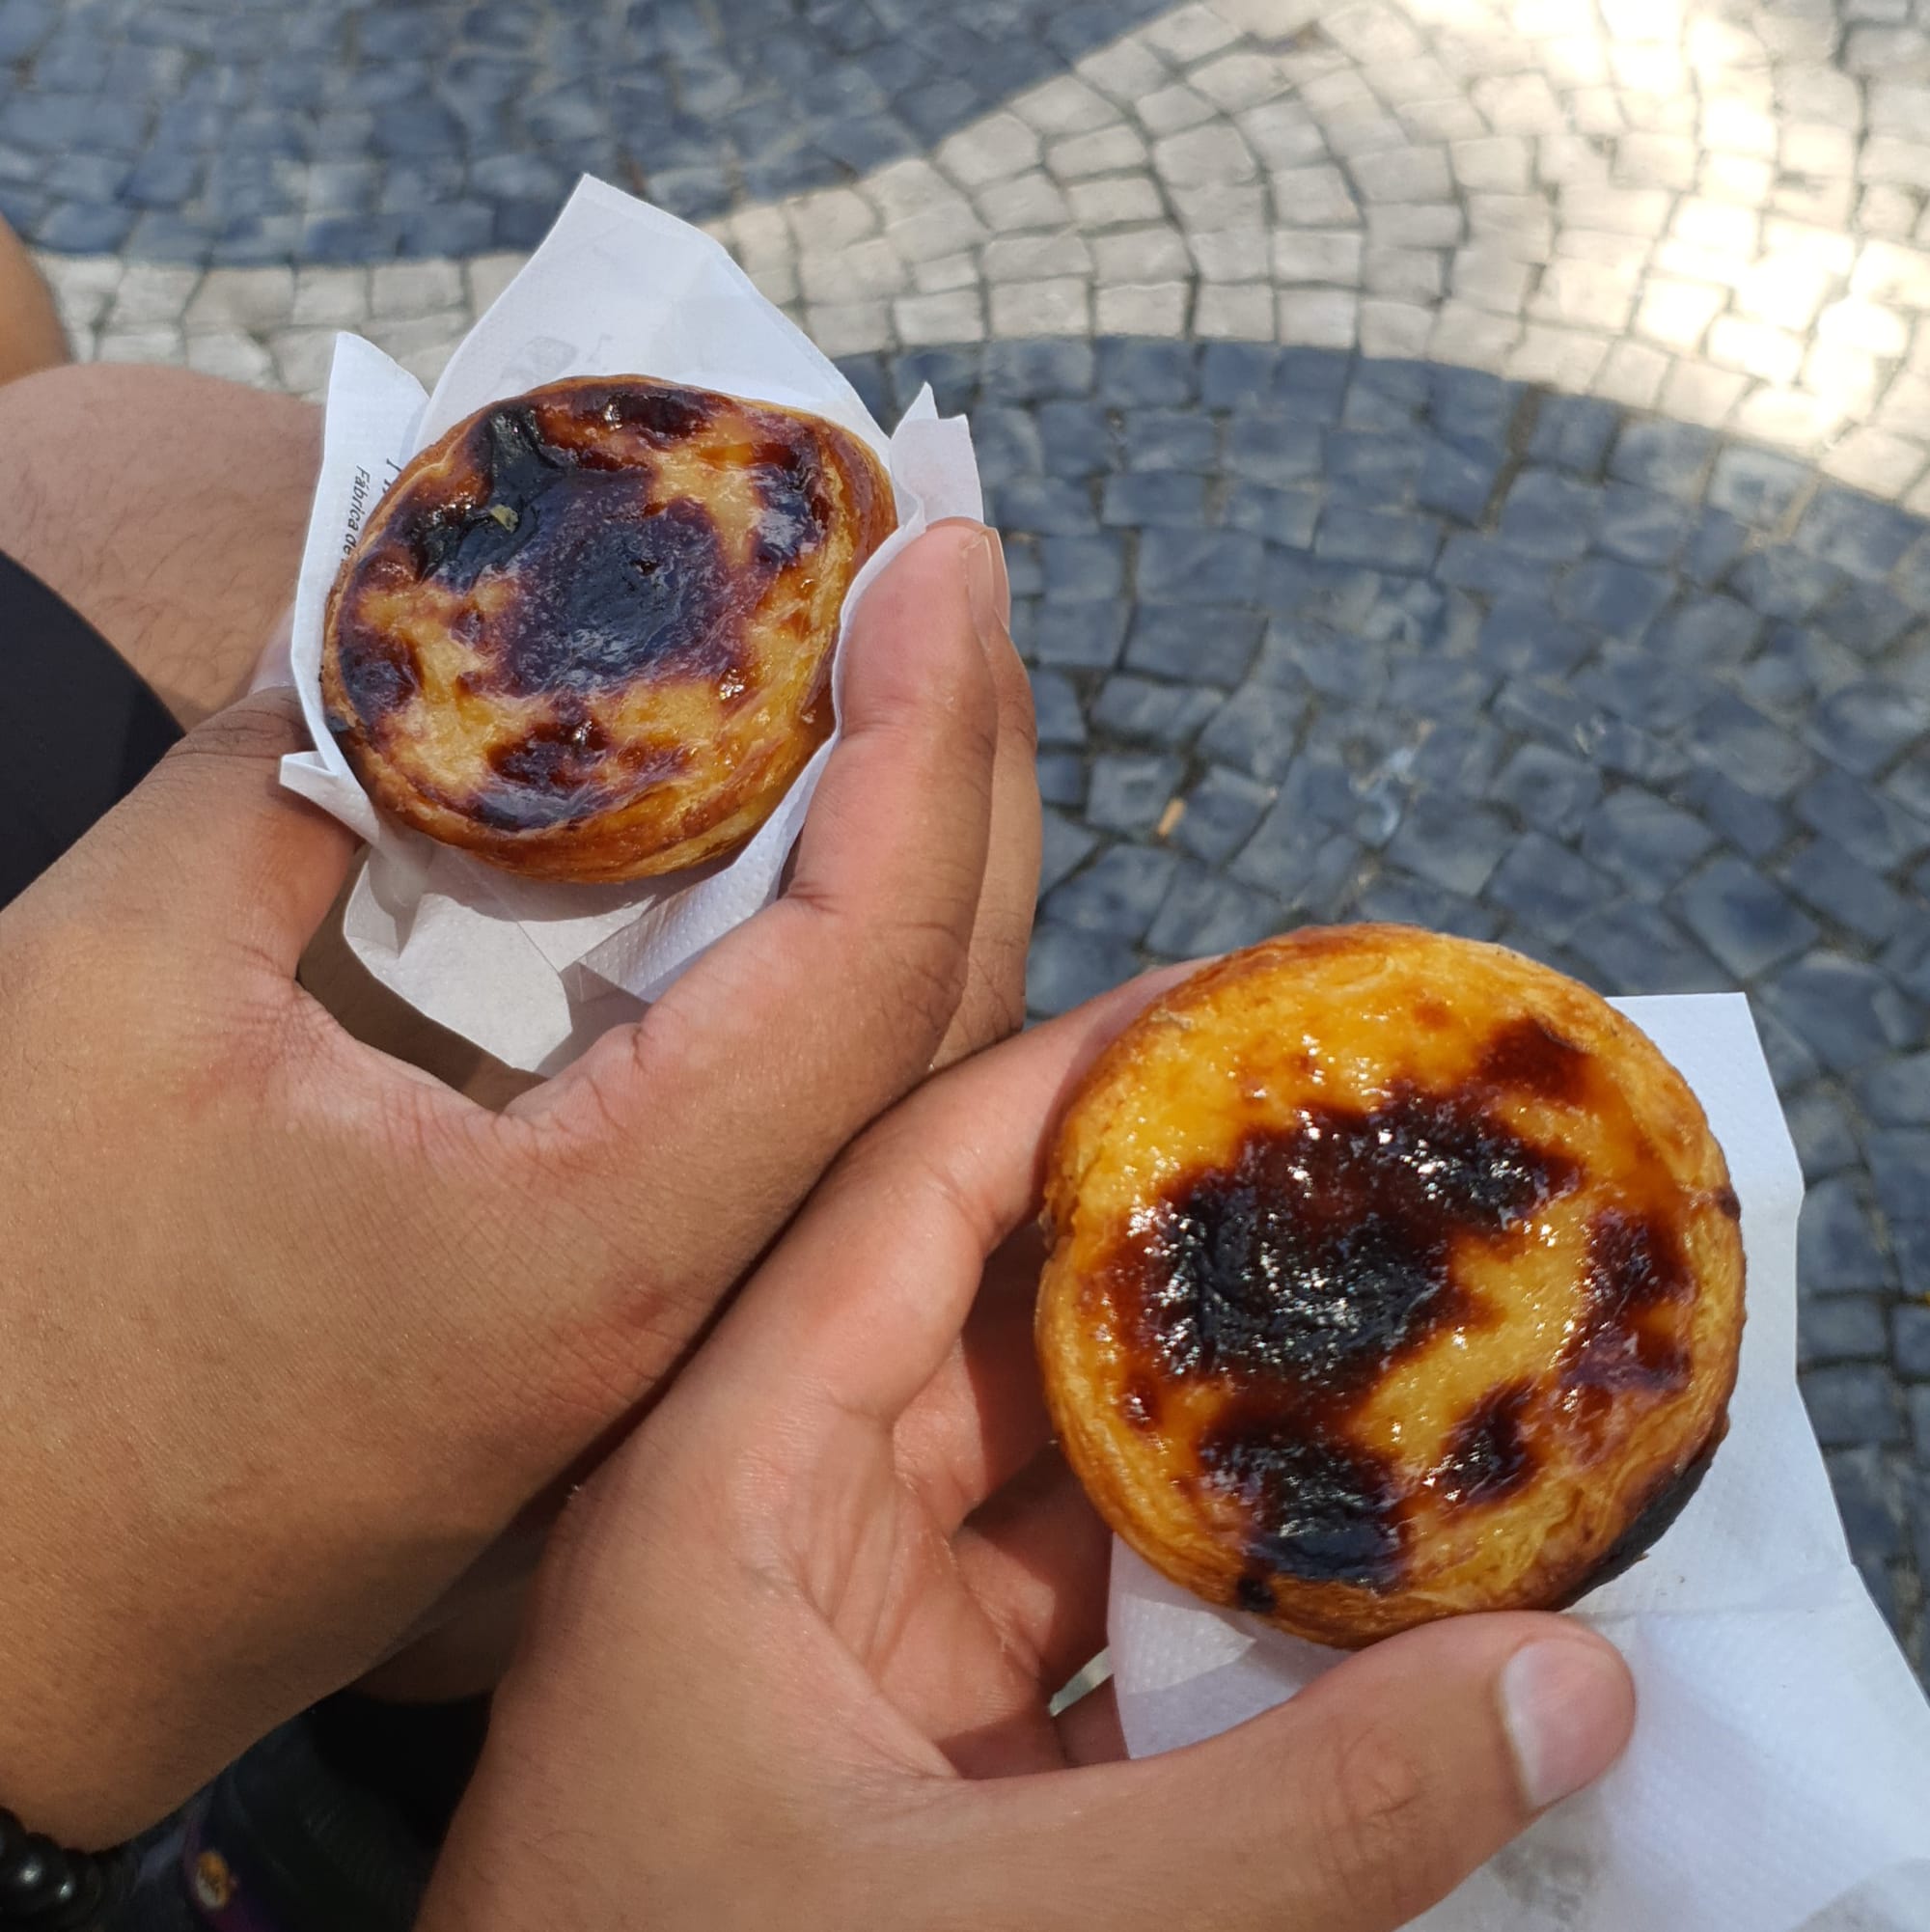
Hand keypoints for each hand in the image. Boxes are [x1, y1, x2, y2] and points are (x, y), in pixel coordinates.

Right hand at [0, 521, 1035, 1842]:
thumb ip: (272, 789)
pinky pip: (787, 1128)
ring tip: (914, 683)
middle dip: (969, 777)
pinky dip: (824, 968)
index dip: (930, 735)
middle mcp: (702, 1305)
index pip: (873, 959)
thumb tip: (386, 643)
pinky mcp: (623, 1323)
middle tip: (953, 582)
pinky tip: (803, 857)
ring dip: (921, 867)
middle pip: (927, 1017)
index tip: (945, 550)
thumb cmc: (14, 1347)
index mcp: (617, 1241)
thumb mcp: (109, 1006)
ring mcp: (678, 1330)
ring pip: (878, 1082)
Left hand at [421, 977, 1636, 1931]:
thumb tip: (1571, 1685)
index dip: (1080, 1073)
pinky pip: (1076, 1602)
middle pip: (1002, 1305)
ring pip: (1055, 1459)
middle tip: (1361, 1156)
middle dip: (1181, 1233)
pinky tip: (1341, 1549)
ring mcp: (847, 1628)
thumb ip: (1288, 1822)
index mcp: (726, 1474)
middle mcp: (780, 1512)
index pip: (914, 1187)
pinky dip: (1203, 1577)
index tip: (1245, 1007)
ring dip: (1212, 1411)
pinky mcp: (907, 1740)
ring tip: (1389, 1323)